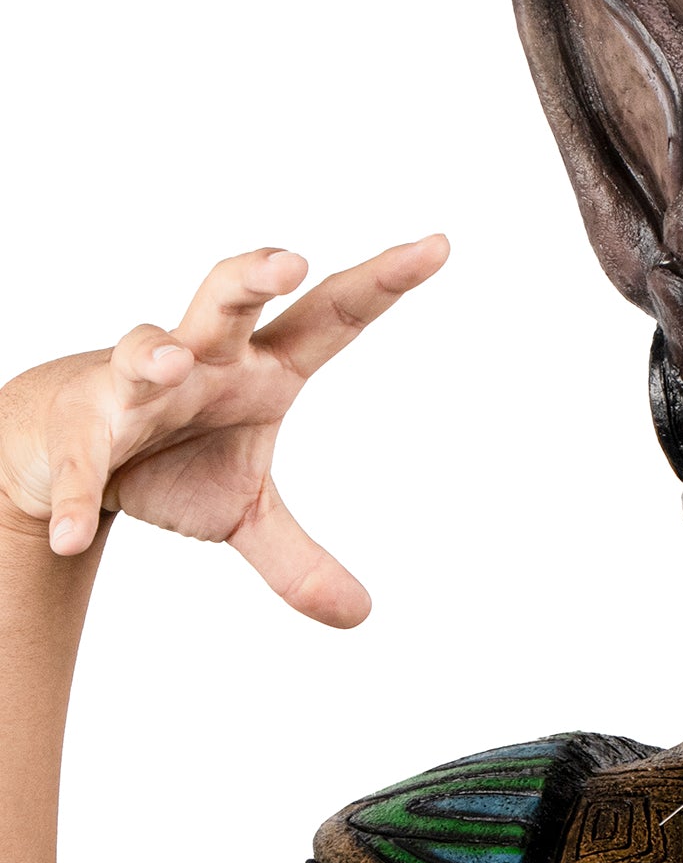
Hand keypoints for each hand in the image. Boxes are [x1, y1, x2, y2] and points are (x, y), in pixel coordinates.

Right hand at [0, 236, 448, 626]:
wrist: (65, 448)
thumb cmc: (173, 455)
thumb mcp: (244, 513)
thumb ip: (300, 560)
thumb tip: (362, 615)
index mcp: (261, 369)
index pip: (331, 318)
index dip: (381, 283)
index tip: (438, 246)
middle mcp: (202, 360)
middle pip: (229, 302)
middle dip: (255, 276)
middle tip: (292, 259)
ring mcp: (134, 387)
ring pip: (143, 351)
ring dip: (154, 354)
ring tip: (171, 364)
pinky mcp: (80, 432)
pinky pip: (81, 463)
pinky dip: (78, 497)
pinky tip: (75, 536)